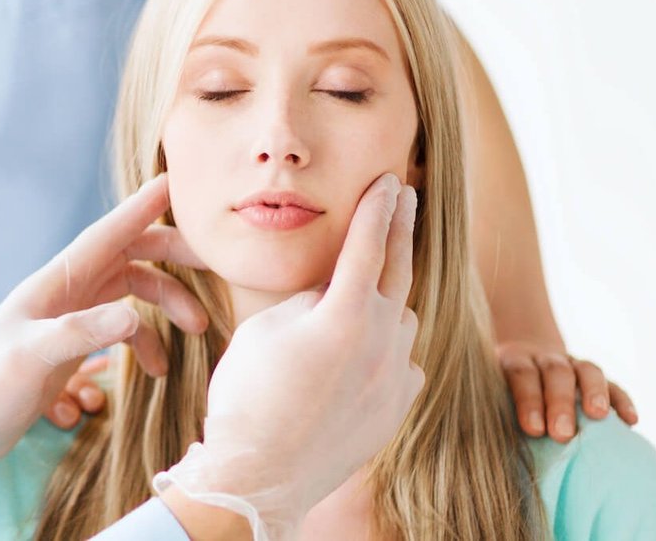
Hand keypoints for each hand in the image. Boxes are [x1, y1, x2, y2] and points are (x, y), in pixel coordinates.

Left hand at [0, 175, 206, 513]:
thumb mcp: (29, 360)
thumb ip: (80, 334)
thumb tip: (134, 315)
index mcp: (52, 285)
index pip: (106, 236)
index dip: (140, 209)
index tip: (175, 182)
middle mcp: (65, 294)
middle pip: (130, 258)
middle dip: (174, 258)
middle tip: (217, 268)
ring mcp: (70, 321)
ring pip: (132, 294)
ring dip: (167, 307)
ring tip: (199, 333)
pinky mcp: (71, 349)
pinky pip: (121, 332)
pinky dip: (145, 344)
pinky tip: (156, 373)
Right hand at [154, 174, 424, 539]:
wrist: (259, 475)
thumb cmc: (247, 397)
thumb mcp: (263, 328)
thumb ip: (307, 300)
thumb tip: (331, 293)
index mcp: (344, 314)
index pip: (368, 244)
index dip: (377, 207)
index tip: (389, 180)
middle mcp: (381, 341)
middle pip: (400, 271)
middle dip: (402, 229)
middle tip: (408, 198)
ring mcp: (396, 377)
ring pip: (399, 321)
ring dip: (384, 303)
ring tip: (360, 298)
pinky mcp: (397, 408)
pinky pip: (401, 364)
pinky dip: (385, 353)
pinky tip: (362, 359)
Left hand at [498, 341, 638, 441]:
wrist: (522, 359)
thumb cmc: (500, 391)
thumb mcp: (488, 393)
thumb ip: (491, 411)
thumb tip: (485, 445)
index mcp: (514, 361)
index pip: (522, 375)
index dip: (528, 400)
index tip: (533, 429)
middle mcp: (545, 358)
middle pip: (556, 373)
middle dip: (560, 403)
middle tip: (562, 434)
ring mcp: (572, 363)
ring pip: (587, 370)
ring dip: (595, 393)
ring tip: (598, 417)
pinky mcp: (594, 375)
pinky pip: (613, 384)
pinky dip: (622, 401)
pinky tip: (631, 420)